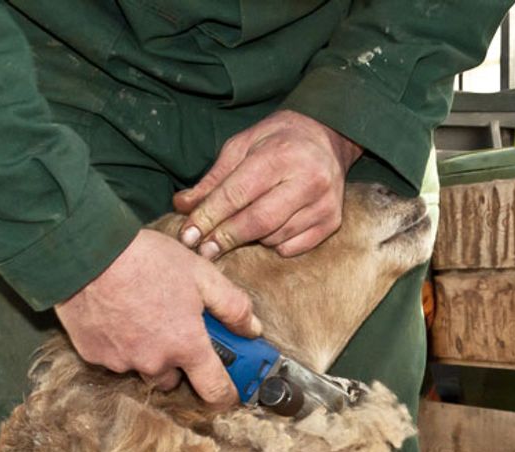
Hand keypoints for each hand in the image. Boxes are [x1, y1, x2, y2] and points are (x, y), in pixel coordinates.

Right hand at [54, 229, 261, 407]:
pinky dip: (120, 343)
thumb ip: (234, 306)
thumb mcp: (202, 274)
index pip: (215, 391)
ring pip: (144, 367)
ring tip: (144, 315)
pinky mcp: (93, 355)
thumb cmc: (147, 260)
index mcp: (187, 345)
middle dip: (180, 360)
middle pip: (175, 378)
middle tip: (175, 328)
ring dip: (149, 351)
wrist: (87, 251)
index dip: (226, 396)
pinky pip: (115, 357)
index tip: (229, 394)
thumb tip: (252, 330)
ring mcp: (121, 361)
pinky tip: (118, 315)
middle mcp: (155, 361)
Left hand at [173, 110, 361, 258]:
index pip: (237, 194)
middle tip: (204, 250)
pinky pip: (293, 247)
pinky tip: (270, 230)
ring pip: (275, 237)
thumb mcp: (242, 146)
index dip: (209, 217)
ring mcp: (324, 203)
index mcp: (281, 155)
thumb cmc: (279, 140)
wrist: (328, 137)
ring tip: (241, 228)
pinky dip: (275, 244)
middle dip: (226, 237)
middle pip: (258, 221)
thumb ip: (214, 179)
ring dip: (251, 239)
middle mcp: (308, 180)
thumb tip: (182, 206)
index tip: (188, 235)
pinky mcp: (332, 222)